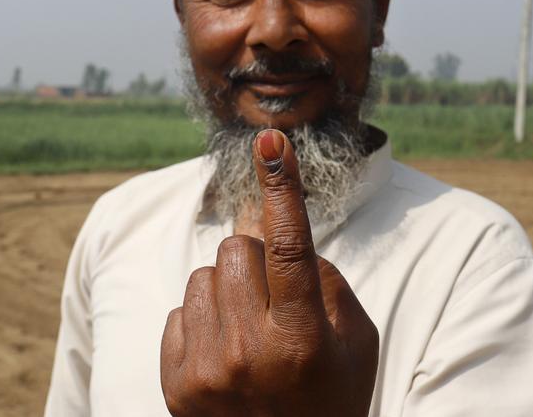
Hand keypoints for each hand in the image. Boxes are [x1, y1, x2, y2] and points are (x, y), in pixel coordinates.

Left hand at [160, 129, 378, 416]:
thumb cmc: (332, 398)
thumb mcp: (357, 342)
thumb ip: (327, 282)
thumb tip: (279, 236)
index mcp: (304, 337)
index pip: (290, 244)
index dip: (282, 187)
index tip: (271, 141)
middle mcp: (252, 351)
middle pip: (236, 249)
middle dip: (255, 259)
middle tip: (274, 298)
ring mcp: (208, 369)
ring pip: (204, 276)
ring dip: (228, 290)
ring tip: (250, 332)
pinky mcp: (176, 382)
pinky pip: (180, 311)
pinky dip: (204, 321)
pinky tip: (226, 355)